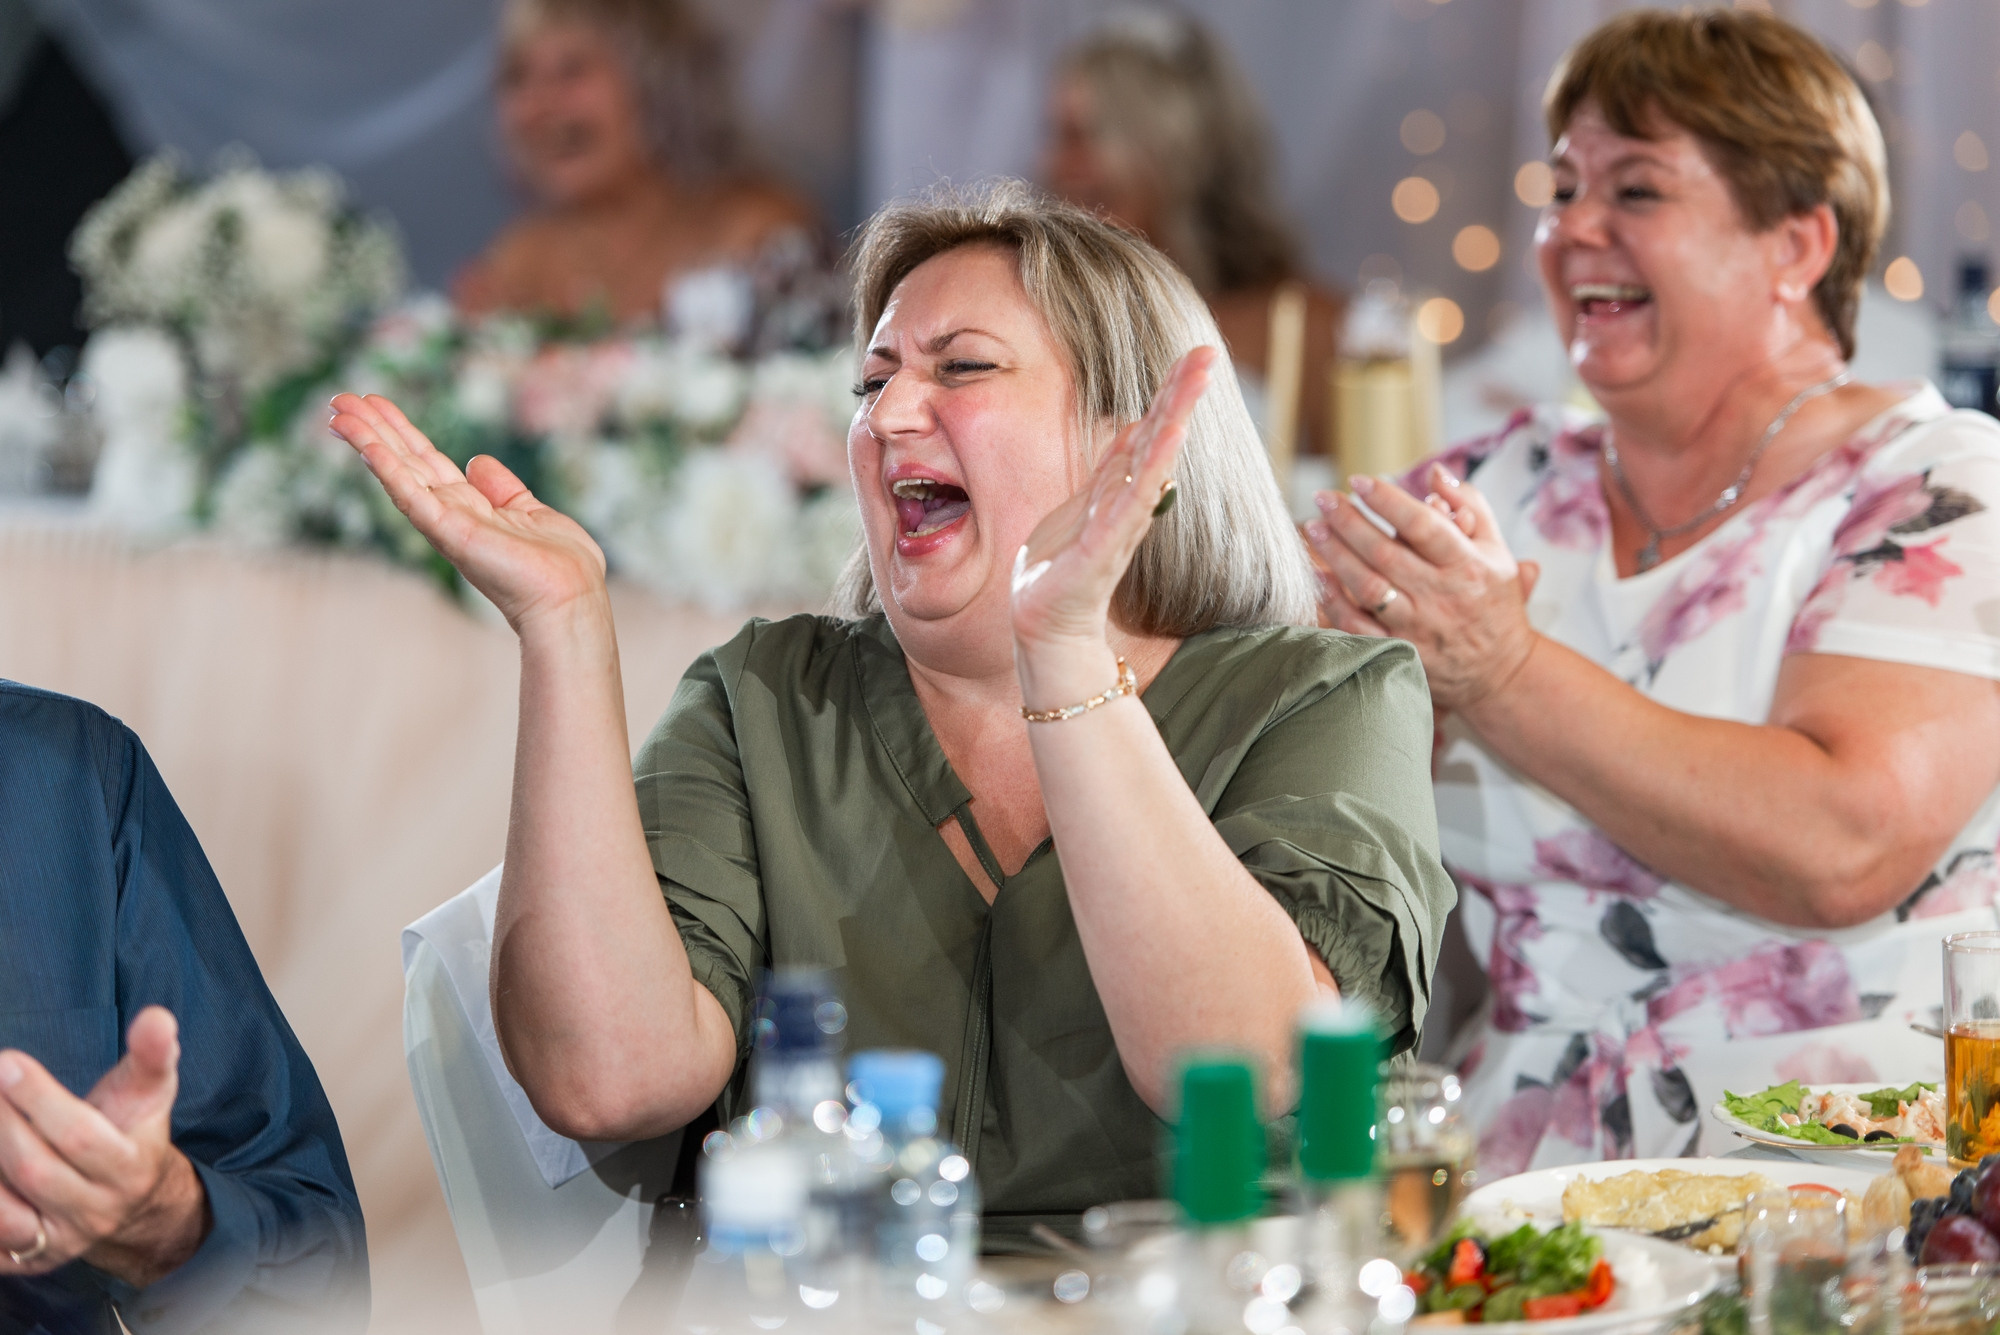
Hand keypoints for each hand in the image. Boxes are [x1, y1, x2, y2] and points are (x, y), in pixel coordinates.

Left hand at [0, 1008, 208, 1287]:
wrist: (135, 1202)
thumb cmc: (133, 1132)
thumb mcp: (150, 1092)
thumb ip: (151, 1054)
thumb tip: (155, 1017)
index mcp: (131, 1167)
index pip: (80, 1136)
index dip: (39, 1099)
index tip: (6, 1062)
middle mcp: (97, 1211)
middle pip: (37, 1172)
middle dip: (2, 1125)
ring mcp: (61, 1241)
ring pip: (9, 1218)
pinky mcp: (29, 1260)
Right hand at [327, 393, 606, 631]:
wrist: (571, 598)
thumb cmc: (561, 566)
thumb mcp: (533, 512)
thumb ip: (503, 488)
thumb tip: (475, 461)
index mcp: (470, 507)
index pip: (426, 461)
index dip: (401, 431)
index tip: (375, 403)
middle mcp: (450, 514)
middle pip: (404, 462)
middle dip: (373, 429)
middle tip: (340, 399)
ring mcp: (446, 524)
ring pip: (398, 474)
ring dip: (367, 441)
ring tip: (338, 411)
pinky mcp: (449, 533)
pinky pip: (411, 496)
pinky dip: (387, 470)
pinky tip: (366, 445)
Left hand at [1010, 348, 1214, 681]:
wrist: (1044, 627)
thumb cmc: (1061, 570)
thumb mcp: (1083, 504)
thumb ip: (1109, 470)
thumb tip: (1131, 425)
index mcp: (1120, 489)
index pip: (1149, 432)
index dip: (1170, 394)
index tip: (1196, 355)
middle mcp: (1128, 503)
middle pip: (1159, 439)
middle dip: (1181, 395)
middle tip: (1208, 354)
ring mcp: (1119, 524)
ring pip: (1153, 464)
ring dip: (1174, 420)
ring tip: (1194, 382)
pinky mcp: (1103, 549)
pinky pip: (1132, 504)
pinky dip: (1153, 471)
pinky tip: (1168, 440)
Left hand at [1304, 463, 1539, 710]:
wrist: (1501, 672)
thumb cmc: (1494, 602)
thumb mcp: (1496, 551)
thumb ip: (1469, 507)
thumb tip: (1435, 472)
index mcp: (1467, 565)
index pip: (1422, 525)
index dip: (1387, 500)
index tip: (1358, 480)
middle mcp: (1442, 595)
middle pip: (1386, 553)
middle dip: (1349, 521)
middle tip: (1323, 498)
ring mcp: (1419, 627)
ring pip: (1369, 587)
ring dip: (1336, 555)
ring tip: (1314, 529)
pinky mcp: (1401, 652)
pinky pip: (1359, 627)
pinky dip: (1334, 602)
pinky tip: (1316, 578)